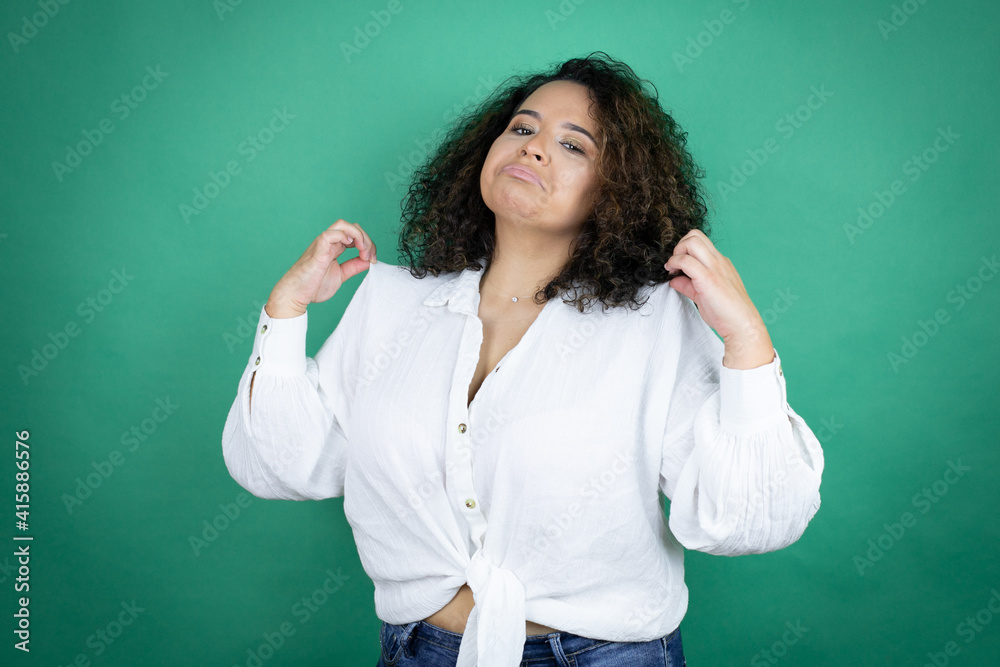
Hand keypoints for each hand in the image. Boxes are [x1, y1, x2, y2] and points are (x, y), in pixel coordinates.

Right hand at [265, 219, 376, 318]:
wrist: (295, 295)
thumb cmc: (313, 286)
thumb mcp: (341, 275)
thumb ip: (353, 267)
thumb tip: (368, 261)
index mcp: (335, 248)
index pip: (355, 235)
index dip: (368, 244)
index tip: (373, 260)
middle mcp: (329, 243)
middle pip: (352, 227)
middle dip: (366, 239)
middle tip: (370, 256)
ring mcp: (322, 245)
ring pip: (341, 225)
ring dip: (358, 235)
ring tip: (363, 250)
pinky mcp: (317, 251)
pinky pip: (329, 234)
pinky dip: (343, 236)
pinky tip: (351, 246)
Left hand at [664, 230, 773, 368]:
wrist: (742, 325)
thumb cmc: (726, 314)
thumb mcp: (703, 296)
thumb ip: (688, 285)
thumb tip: (674, 280)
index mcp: (721, 263)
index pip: (700, 242)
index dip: (684, 249)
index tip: (676, 266)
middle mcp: (719, 261)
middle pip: (695, 234)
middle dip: (679, 245)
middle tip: (673, 263)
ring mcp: (715, 268)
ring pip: (692, 241)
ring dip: (677, 251)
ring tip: (672, 268)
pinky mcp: (708, 278)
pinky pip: (687, 261)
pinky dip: (675, 263)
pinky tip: (672, 274)